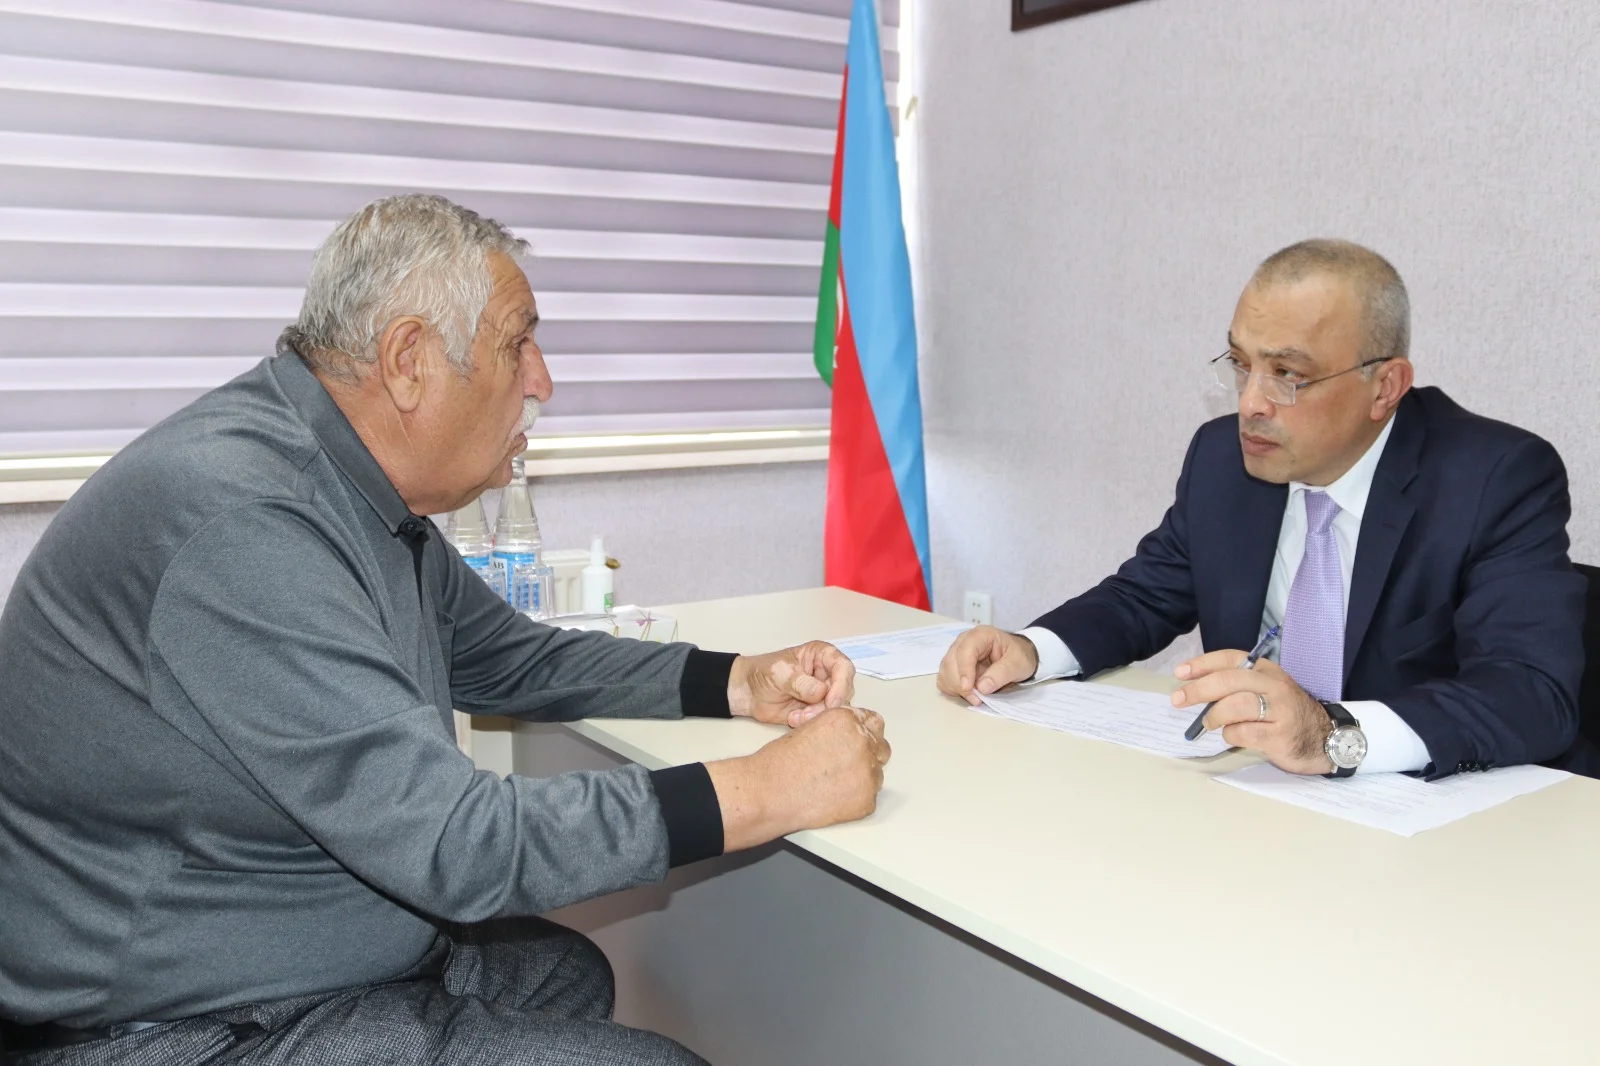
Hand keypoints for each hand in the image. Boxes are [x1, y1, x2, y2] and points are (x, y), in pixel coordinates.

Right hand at [706, 705, 890, 850]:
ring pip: (876, 774)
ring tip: (834, 784)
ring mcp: (868, 773)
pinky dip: (856, 799)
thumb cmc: (780, 762)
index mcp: (848, 720)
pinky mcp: (866, 800)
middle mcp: (863, 743)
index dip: (865, 731)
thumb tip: (852, 734)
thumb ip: (838, 728)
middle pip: (881, 747)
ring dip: (862, 777)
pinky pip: (869, 798)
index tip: (858, 740)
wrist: (769, 792)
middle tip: (846, 764)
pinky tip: (833, 798)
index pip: (873, 721)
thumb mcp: (810, 728)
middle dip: (868, 754)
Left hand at [728, 641, 854, 727]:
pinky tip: (794, 719)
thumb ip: (801, 682)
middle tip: (807, 713)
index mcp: (822, 655)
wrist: (748, 693)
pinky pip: (824, 719)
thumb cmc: (763, 673)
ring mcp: (824, 693)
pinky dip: (811, 722)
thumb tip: (821, 692)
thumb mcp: (780, 673)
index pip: (844, 667)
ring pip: (837, 708)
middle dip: (828, 705)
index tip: (830, 701)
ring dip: (818, 715)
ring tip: (796, 716)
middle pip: (844, 691)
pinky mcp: (818, 709)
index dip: (841, 684)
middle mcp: (827, 673)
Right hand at [936, 625, 1038, 705]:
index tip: (968, 688)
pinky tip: (967, 693)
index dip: (964, 669)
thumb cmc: (1018, 656)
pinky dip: (952, 689)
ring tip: (975, 697)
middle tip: (977, 699)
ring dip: (955, 688)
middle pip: (950, 662)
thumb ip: (1001, 674)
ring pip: (945, 671)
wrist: (1017, 657)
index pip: (965, 650)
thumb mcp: (1017, 663)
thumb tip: (982, 688)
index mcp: (981, 635)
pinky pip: (944, 679)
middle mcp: (964, 642)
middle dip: (960, 683)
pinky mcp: (954, 666)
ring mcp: (956, 653)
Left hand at [1170, 650, 1332, 774]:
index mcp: (1267, 670)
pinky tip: (1234, 736)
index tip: (1180, 672)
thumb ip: (1236, 687)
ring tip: (1209, 723)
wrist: (1324, 737)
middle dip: (1198, 689)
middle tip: (1178, 699)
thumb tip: (1193, 690)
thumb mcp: (1265, 691)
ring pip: (1235, 705)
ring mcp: (1280, 710)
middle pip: (1229, 681)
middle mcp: (1274, 686)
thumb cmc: (1285, 713)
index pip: (1231, 659)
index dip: (1203, 664)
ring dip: (1214, 716)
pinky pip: (1244, 732)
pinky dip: (1231, 735)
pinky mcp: (1281, 735)